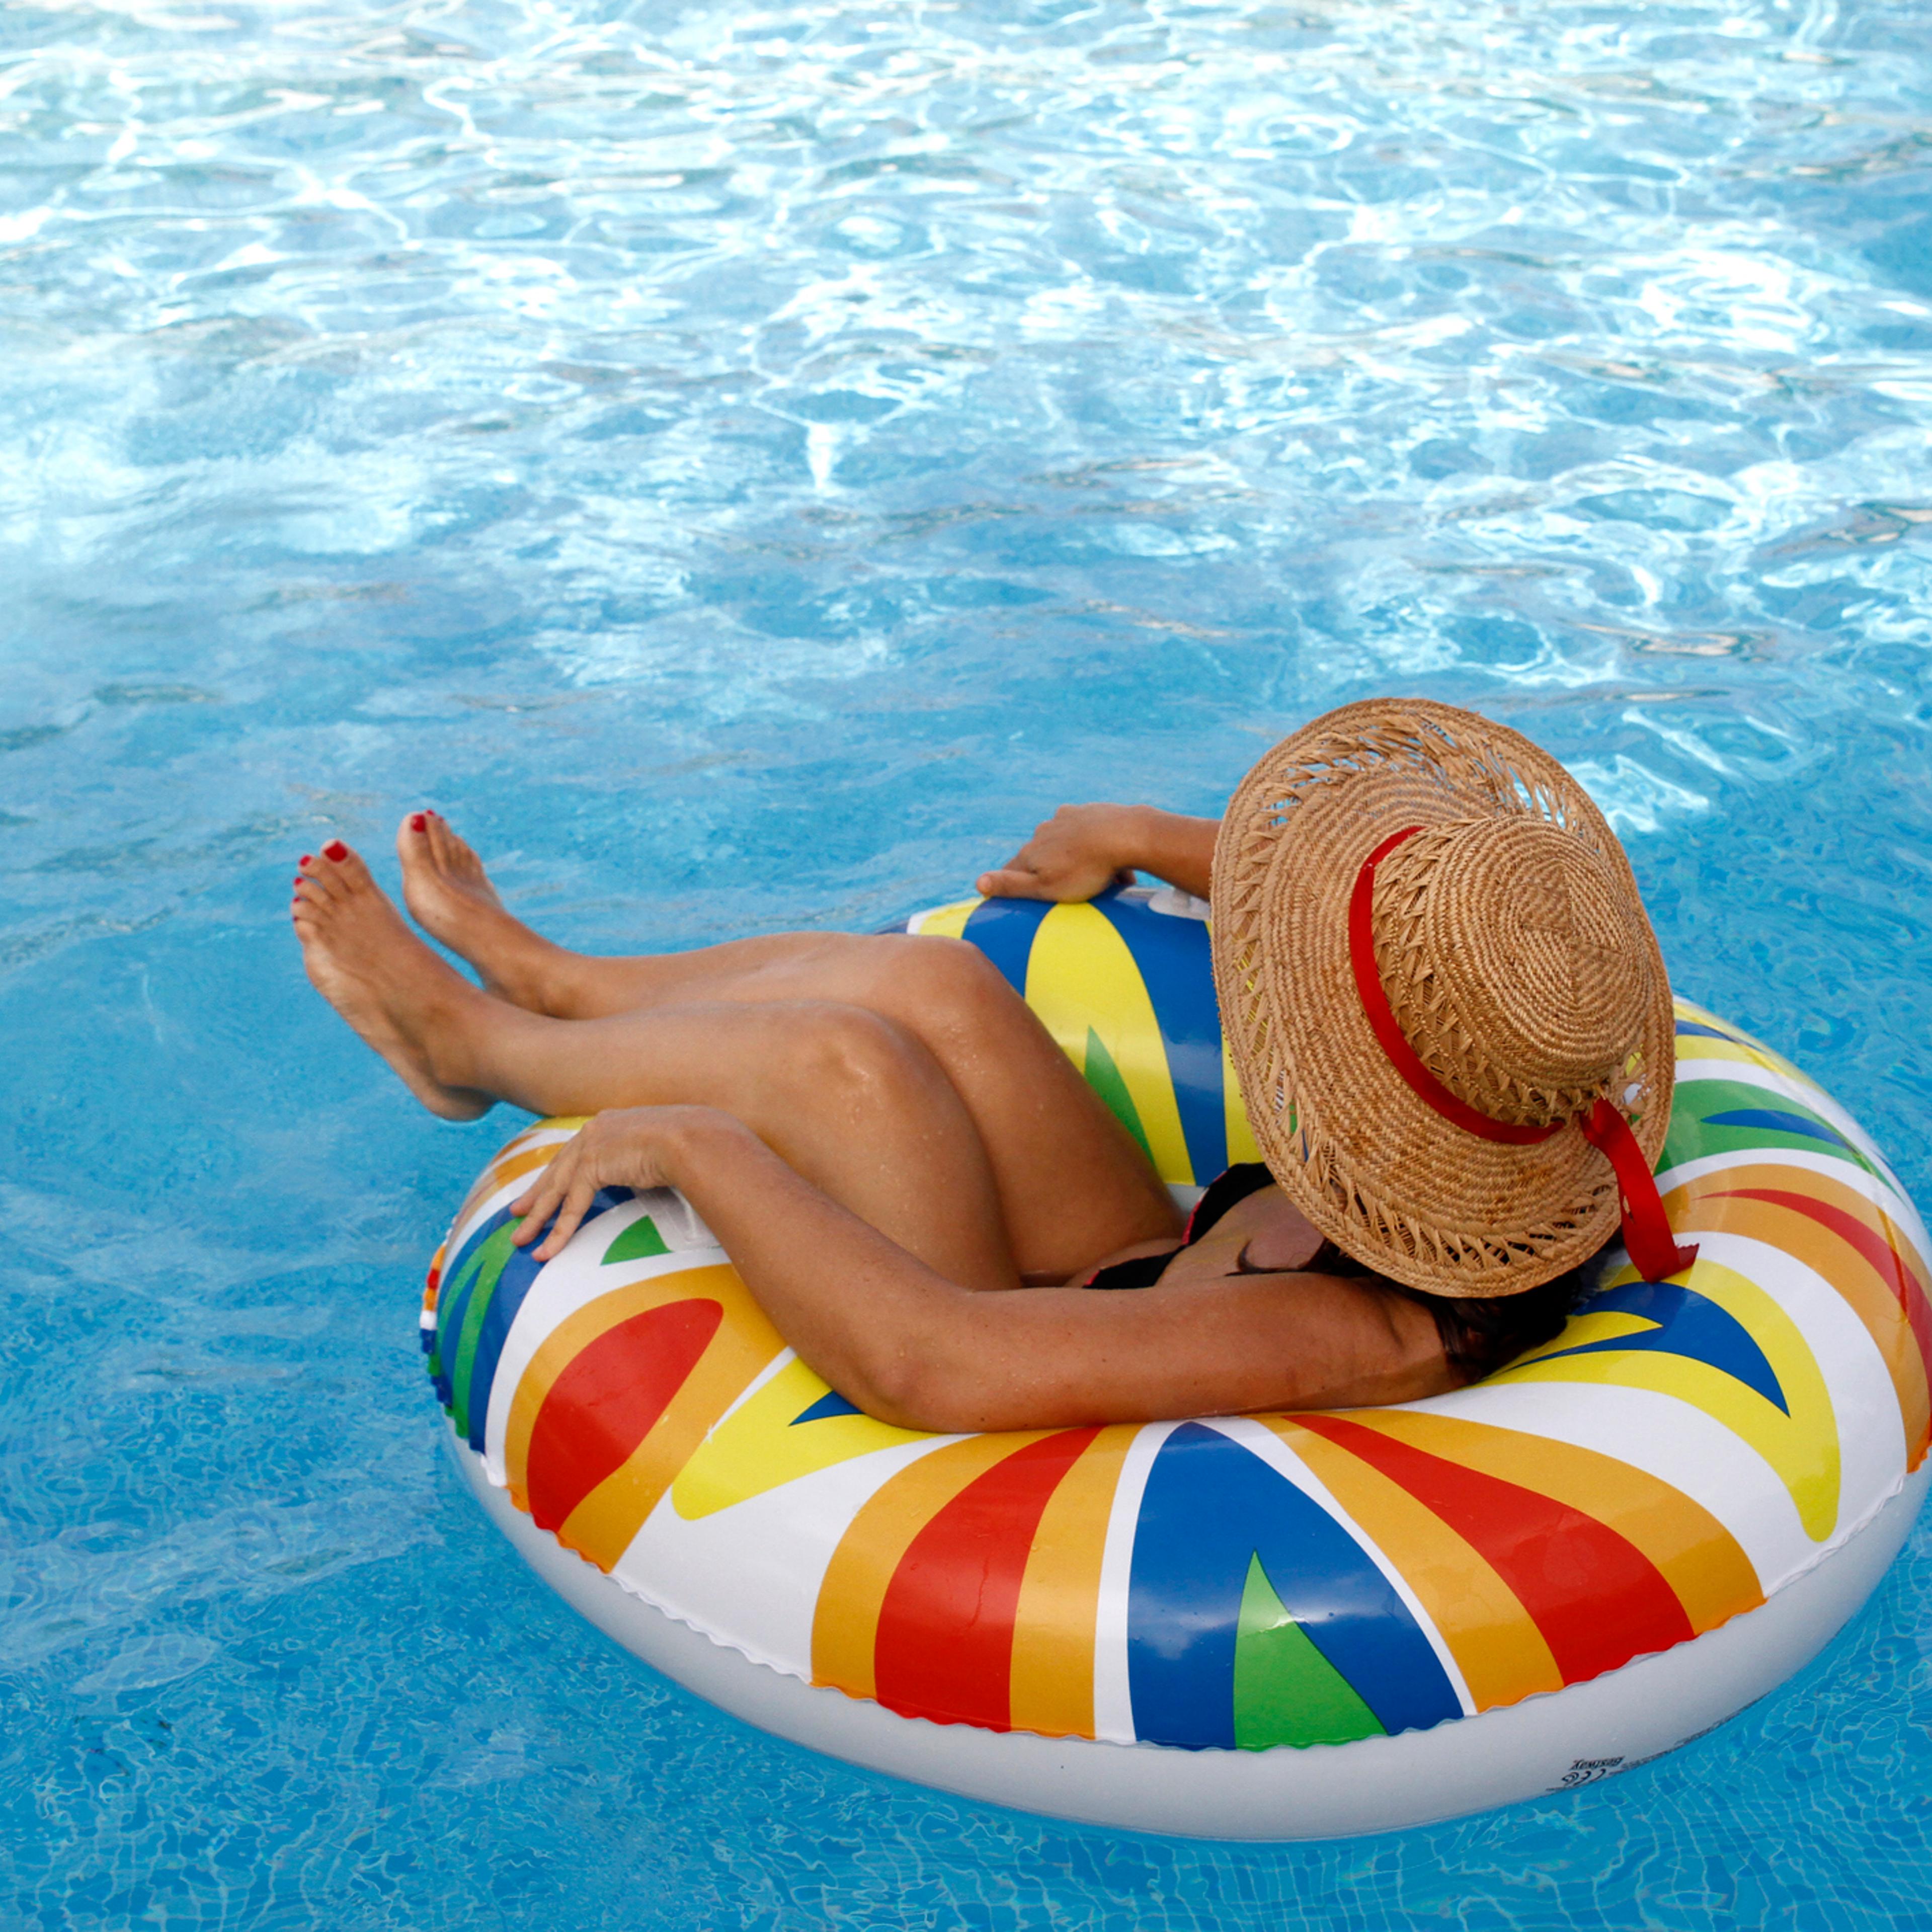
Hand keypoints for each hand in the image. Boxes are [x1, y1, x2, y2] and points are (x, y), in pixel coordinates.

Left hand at [509, 1106, 709, 1261]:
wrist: (693, 1138)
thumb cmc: (690, 1145)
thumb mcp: (661, 1150)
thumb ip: (644, 1160)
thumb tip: (651, 1175)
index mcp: (611, 1123)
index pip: (576, 1153)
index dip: (558, 1173)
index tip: (544, 1189)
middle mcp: (595, 1130)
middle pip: (557, 1169)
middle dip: (536, 1195)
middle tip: (517, 1213)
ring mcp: (591, 1145)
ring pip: (556, 1189)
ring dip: (536, 1218)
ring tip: (520, 1239)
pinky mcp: (592, 1166)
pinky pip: (570, 1206)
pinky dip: (559, 1231)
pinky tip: (546, 1250)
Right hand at [975, 804, 1140, 902]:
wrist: (1125, 835)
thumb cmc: (1086, 869)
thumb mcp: (1045, 887)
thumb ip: (1011, 885)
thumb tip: (977, 883)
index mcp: (1031, 851)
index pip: (1012, 871)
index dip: (1015, 885)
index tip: (1024, 898)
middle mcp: (1043, 831)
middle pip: (1040, 856)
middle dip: (1050, 872)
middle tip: (1070, 892)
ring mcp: (1066, 818)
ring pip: (1064, 843)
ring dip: (1074, 859)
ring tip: (1097, 879)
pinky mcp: (1089, 811)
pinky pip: (1086, 833)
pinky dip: (1094, 846)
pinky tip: (1111, 860)